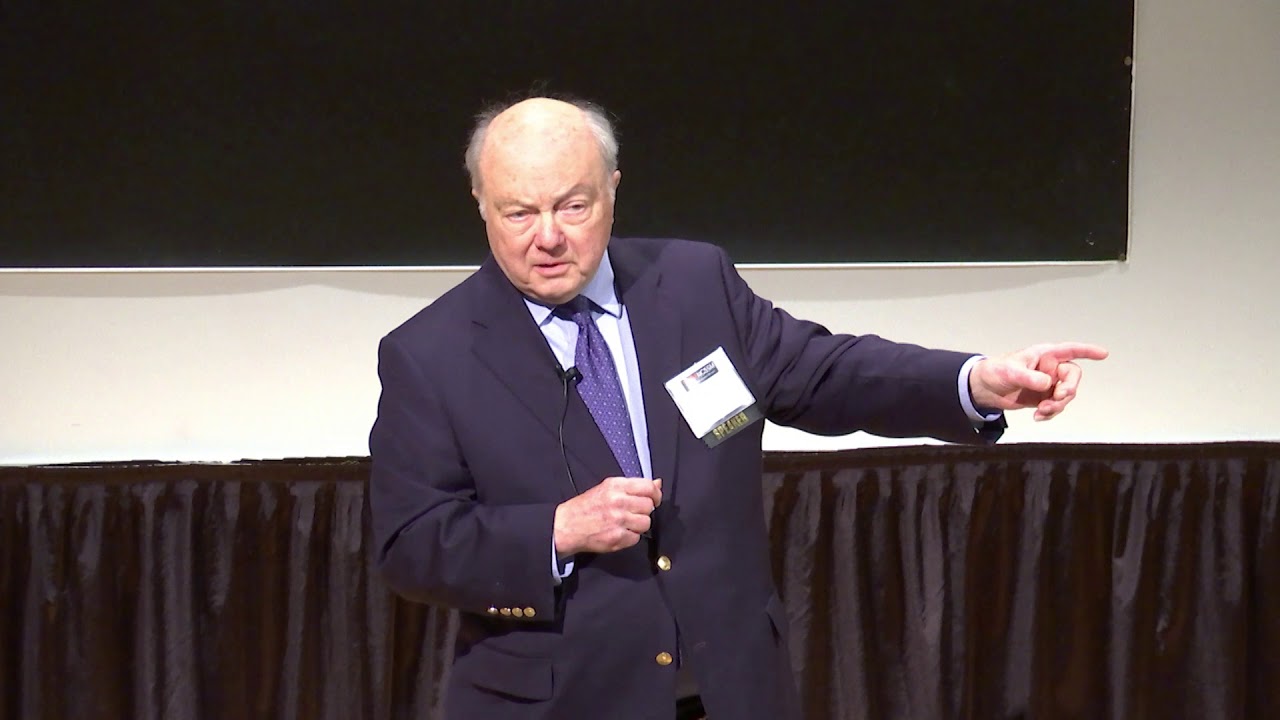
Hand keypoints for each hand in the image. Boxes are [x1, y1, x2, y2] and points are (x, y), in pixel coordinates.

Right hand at [553, 477, 662, 555]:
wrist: (567, 526)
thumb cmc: (587, 506)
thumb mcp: (608, 488)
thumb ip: (633, 486)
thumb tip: (658, 483)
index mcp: (616, 486)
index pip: (648, 487)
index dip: (656, 494)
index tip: (654, 499)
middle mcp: (618, 502)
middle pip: (649, 506)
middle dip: (644, 510)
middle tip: (634, 513)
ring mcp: (618, 521)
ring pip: (646, 523)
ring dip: (639, 525)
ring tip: (626, 523)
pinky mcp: (617, 538)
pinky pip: (636, 538)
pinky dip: (630, 537)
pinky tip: (619, 532)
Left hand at [969, 342, 1108, 421]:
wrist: (984, 388)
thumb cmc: (995, 371)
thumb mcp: (1010, 372)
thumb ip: (1029, 377)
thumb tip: (1046, 384)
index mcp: (1044, 355)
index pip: (1070, 350)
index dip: (1087, 351)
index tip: (1103, 354)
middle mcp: (1050, 369)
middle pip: (1072, 378)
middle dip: (1068, 389)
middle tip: (1058, 397)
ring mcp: (1048, 384)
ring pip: (1065, 395)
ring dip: (1057, 405)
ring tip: (1042, 411)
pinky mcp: (1043, 398)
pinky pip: (1056, 406)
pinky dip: (1050, 413)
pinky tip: (1038, 417)